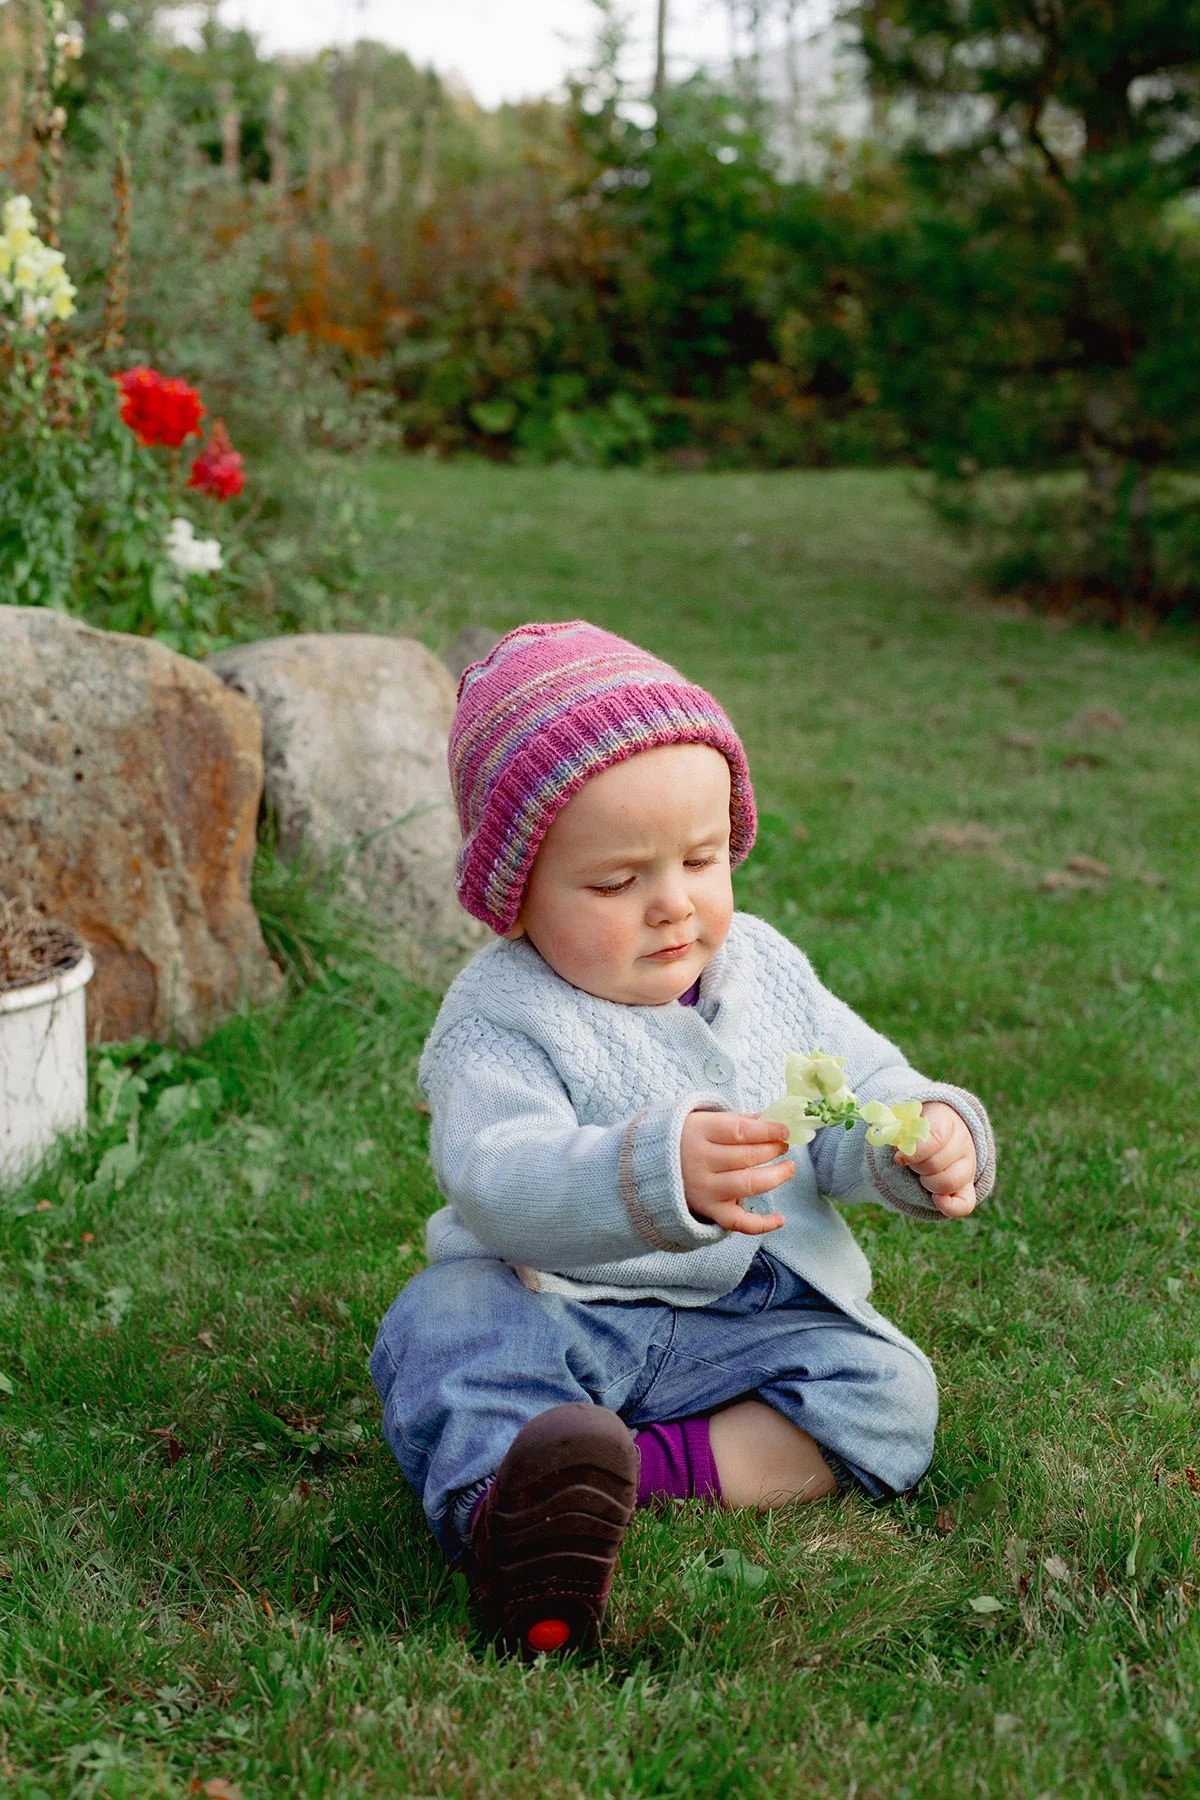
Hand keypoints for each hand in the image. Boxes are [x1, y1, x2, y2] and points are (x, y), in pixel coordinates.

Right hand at [681, 1110, 793, 1234]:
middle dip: (773, 1150)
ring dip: (776, 1176)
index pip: (740, 1131)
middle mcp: (700, 1162)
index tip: (784, 1129)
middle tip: (785, 1145)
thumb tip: (771, 1120)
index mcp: (698, 1132)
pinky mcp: (708, 1211)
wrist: (647, 1168)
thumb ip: (736, 1120)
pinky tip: (780, 1219)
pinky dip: (762, 1224)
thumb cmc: (683, 1139)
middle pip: (747, 1156)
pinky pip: (738, 1222)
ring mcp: (704, 1189)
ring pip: (749, 1185)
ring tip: (789, 1168)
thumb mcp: (702, 1120)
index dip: (767, 1130)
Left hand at [896, 1101, 976, 1216]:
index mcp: (947, 1121)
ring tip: (920, 1173)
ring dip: (926, 1182)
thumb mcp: (906, 1119)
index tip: (898, 1157)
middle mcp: (962, 1144)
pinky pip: (964, 1204)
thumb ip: (897, 1127)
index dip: (914, 1152)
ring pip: (948, 1184)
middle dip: (916, 1166)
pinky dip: (948, 1206)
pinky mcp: (967, 1188)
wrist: (937, 1130)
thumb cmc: (915, 1125)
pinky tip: (935, 1199)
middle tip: (910, 1162)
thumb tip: (894, 1144)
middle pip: (936, 1165)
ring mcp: (968, 1167)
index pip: (935, 1139)